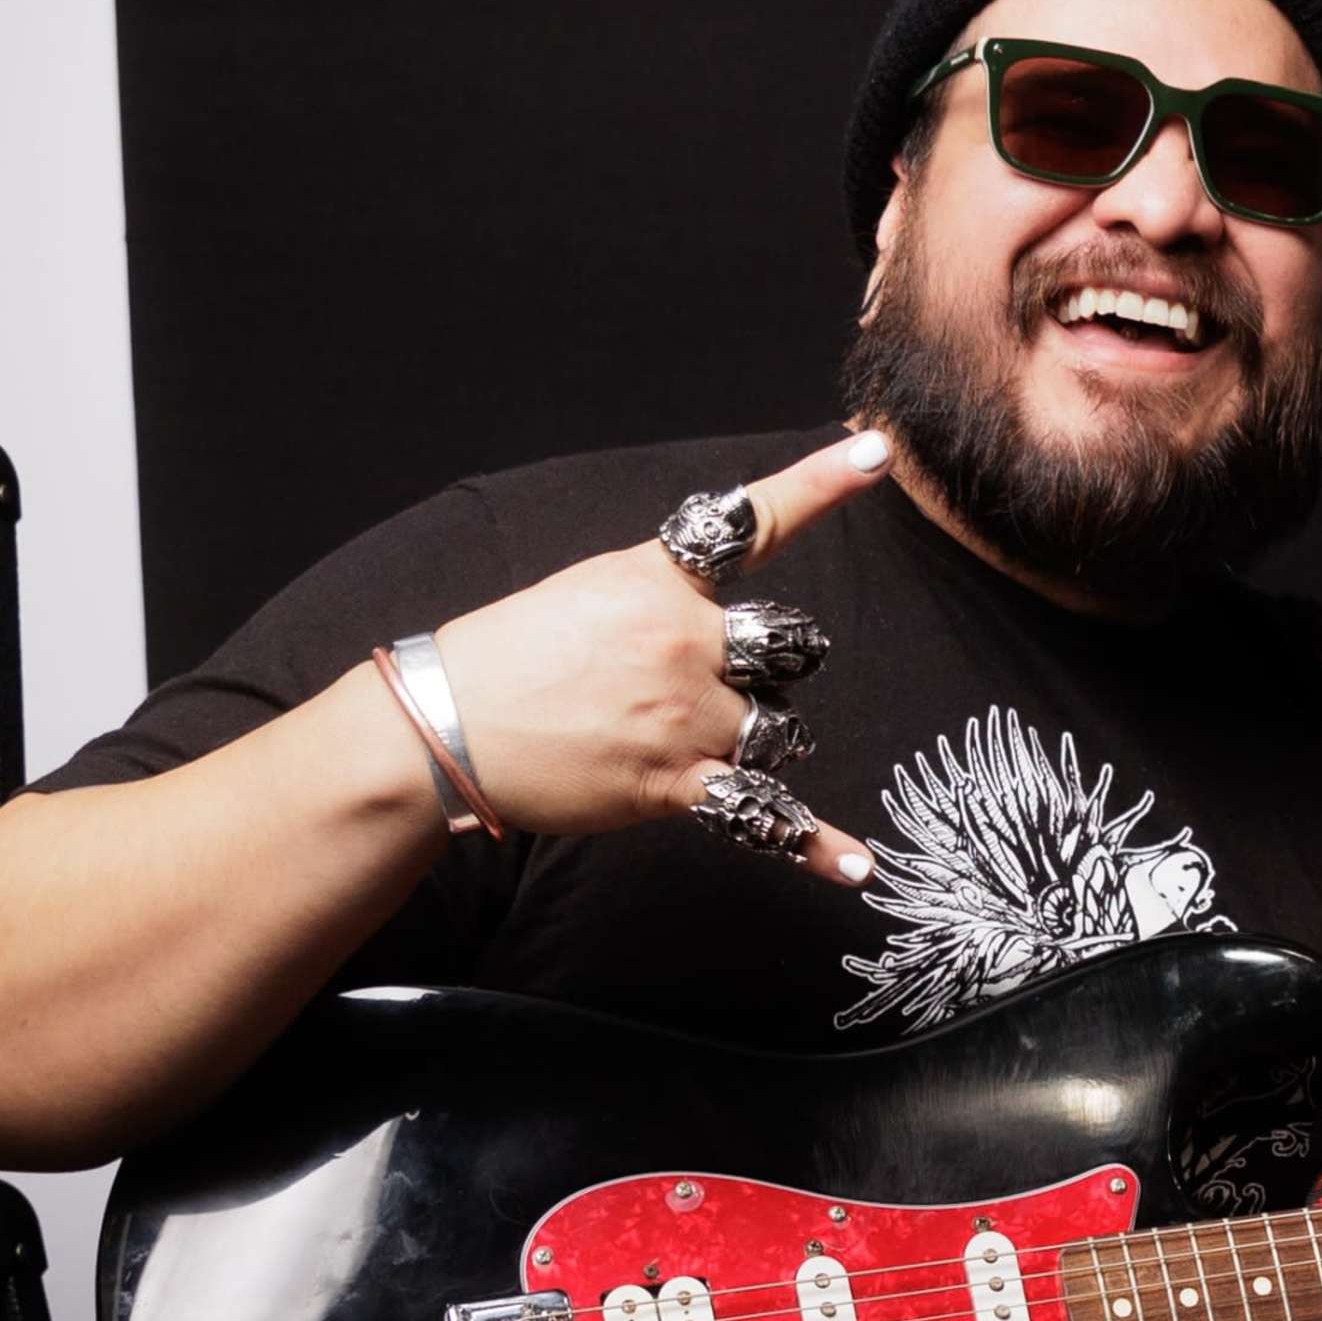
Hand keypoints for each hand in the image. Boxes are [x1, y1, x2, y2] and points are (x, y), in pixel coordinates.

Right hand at [422, 430, 891, 884]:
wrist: (446, 727)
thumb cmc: (506, 658)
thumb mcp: (585, 592)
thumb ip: (659, 597)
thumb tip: (704, 622)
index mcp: (659, 579)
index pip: (750, 523)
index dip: (819, 484)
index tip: (875, 453)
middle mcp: (685, 641)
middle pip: (788, 648)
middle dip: (771, 667)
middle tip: (714, 682)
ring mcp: (685, 716)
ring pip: (781, 727)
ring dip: (759, 737)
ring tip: (694, 742)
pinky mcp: (676, 784)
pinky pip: (763, 814)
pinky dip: (813, 845)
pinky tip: (856, 867)